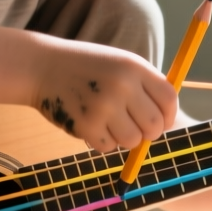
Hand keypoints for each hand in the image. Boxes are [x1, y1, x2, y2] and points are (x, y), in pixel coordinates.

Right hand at [34, 39, 176, 152]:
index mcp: (134, 67)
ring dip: (124, 138)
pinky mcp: (86, 125)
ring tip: (110, 123)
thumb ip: (144, 87)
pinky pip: (108, 147)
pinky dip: (103, 141)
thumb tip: (166, 120)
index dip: (169, 115)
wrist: (43, 67)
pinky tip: (92, 124)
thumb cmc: (87, 68)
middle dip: (149, 133)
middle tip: (136, 128)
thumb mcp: (119, 63)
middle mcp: (122, 85)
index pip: (169, 99)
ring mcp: (103, 106)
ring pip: (132, 141)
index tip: (162, 121)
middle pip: (154, 126)